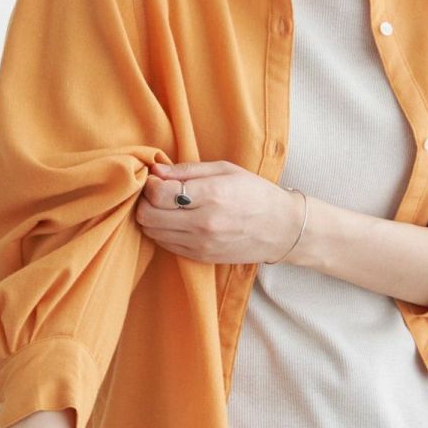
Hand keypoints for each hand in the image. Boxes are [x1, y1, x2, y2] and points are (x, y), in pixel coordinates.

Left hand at [140, 159, 305, 264]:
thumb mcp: (226, 170)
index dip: (151, 183)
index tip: (158, 178)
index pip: (158, 193)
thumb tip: (156, 170)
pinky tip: (176, 221)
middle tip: (157, 192)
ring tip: (167, 207)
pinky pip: (165, 245)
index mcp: (212, 195)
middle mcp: (203, 223)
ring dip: (152, 217)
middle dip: (145, 201)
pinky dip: (163, 232)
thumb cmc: (256, 193)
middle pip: (148, 216)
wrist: (281, 229)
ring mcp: (201, 244)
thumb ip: (188, 170)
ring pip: (152, 233)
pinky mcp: (201, 257)